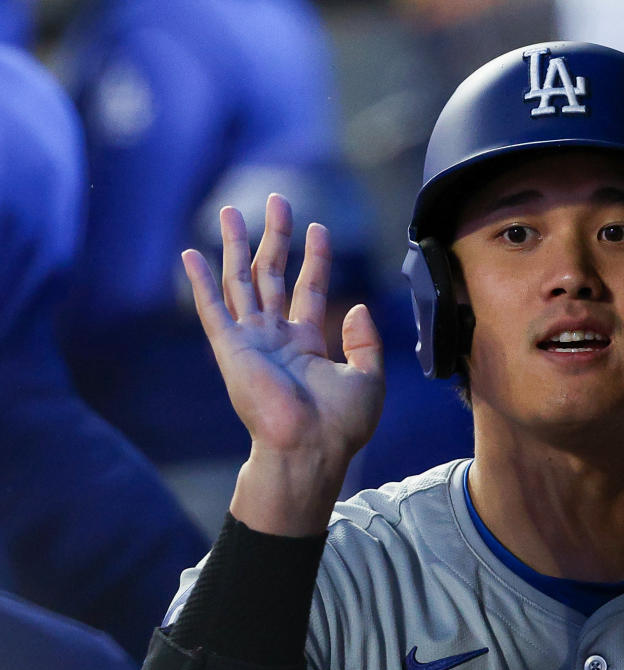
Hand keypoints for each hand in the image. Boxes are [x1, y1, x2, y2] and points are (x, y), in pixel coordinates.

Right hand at [181, 194, 384, 534]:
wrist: (310, 449)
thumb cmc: (341, 425)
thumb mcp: (368, 378)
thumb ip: (365, 341)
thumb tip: (358, 307)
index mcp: (306, 344)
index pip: (310, 288)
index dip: (315, 257)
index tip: (318, 227)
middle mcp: (275, 338)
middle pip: (273, 275)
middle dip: (275, 236)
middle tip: (278, 199)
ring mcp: (251, 341)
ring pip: (241, 281)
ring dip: (237, 245)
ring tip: (231, 210)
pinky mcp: (231, 348)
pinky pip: (212, 308)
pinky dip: (199, 281)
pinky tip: (190, 254)